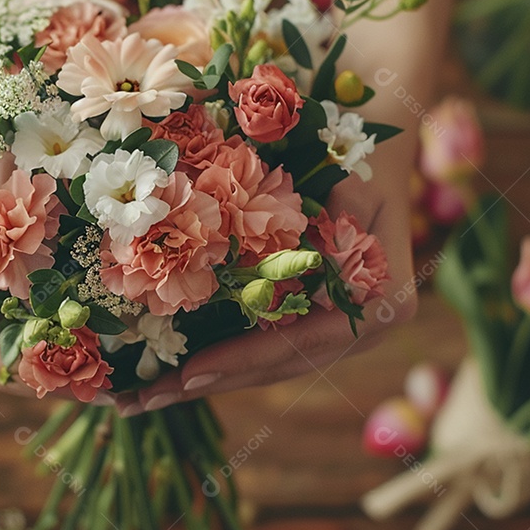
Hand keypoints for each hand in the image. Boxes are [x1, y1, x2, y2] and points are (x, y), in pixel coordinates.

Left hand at [114, 161, 417, 416]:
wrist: (384, 130)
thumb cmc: (364, 150)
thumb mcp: (354, 182)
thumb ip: (340, 225)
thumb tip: (311, 266)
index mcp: (381, 302)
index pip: (301, 343)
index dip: (243, 359)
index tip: (190, 373)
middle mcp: (365, 326)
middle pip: (279, 366)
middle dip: (210, 381)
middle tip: (144, 400)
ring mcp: (345, 327)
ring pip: (270, 364)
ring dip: (211, 378)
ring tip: (147, 396)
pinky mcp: (322, 316)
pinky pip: (270, 344)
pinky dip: (227, 356)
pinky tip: (180, 370)